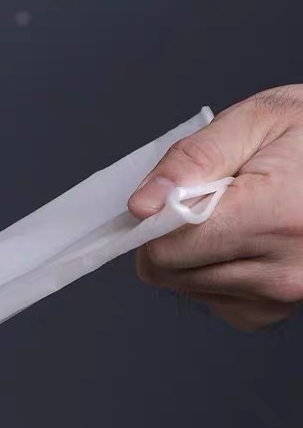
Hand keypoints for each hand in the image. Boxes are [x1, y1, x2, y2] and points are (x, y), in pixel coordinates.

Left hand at [128, 86, 302, 330]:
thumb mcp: (250, 121)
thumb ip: (189, 161)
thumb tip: (140, 207)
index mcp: (273, 218)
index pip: (169, 250)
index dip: (151, 220)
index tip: (163, 195)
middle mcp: (284, 270)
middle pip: (173, 273)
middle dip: (169, 234)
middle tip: (201, 196)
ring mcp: (287, 295)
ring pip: (190, 288)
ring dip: (191, 252)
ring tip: (227, 211)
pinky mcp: (284, 306)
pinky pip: (219, 300)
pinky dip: (212, 272)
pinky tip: (234, 238)